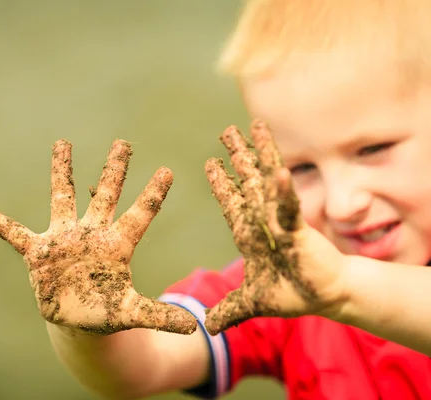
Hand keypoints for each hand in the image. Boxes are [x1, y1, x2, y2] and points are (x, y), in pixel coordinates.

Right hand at [0, 139, 195, 334]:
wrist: (77, 319)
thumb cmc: (106, 311)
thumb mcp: (132, 313)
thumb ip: (158, 316)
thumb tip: (195, 326)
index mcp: (118, 246)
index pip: (140, 215)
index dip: (153, 194)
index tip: (169, 171)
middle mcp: (92, 234)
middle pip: (105, 196)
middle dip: (114, 170)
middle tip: (124, 143)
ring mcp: (64, 239)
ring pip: (64, 198)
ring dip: (63, 172)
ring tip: (63, 143)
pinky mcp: (38, 253)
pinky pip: (14, 233)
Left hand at [203, 120, 347, 334]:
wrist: (325, 298)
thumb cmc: (293, 294)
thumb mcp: (253, 302)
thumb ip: (230, 308)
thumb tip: (206, 325)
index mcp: (250, 236)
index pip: (232, 204)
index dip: (222, 184)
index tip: (211, 163)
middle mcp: (263, 222)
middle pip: (248, 183)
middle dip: (238, 158)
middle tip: (227, 132)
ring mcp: (279, 223)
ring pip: (267, 183)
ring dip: (260, 155)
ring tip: (252, 126)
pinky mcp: (298, 231)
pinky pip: (288, 208)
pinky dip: (283, 192)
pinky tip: (278, 171)